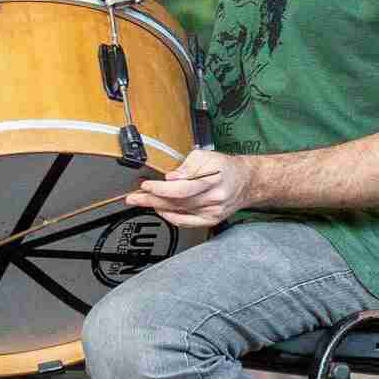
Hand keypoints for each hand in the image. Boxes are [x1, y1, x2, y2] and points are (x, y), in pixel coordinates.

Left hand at [124, 148, 252, 229]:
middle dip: (150, 199)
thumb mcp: (206, 156)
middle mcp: (213, 199)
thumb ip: (187, 166)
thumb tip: (171, 178)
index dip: (161, 188)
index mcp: (213, 180)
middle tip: (133, 198)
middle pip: (176, 202)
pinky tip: (160, 210)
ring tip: (141, 201)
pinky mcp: (210, 220)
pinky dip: (170, 217)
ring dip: (157, 206)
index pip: (181, 188)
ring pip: (178, 212)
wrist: (246, 182)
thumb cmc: (225, 167)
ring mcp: (212, 212)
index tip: (145, 185)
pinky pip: (185, 222)